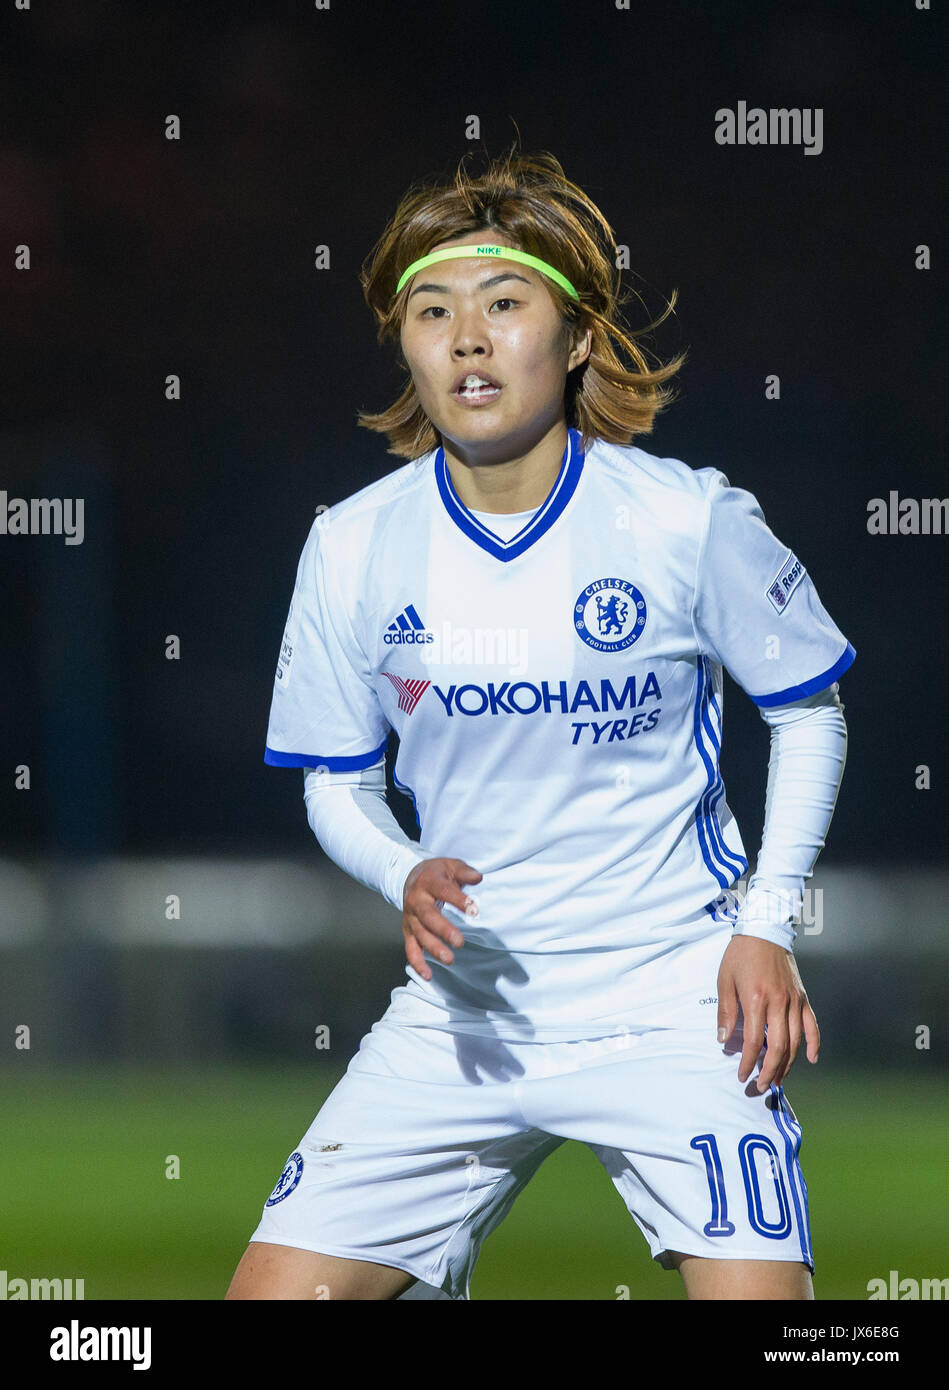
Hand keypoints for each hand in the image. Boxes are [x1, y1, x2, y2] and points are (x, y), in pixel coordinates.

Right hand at [402, 858, 481, 981]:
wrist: (409, 877)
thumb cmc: (436, 873)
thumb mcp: (451, 865)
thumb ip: (464, 871)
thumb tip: (478, 877)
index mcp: (428, 882)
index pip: (443, 891)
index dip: (458, 900)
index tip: (474, 909)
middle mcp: (416, 900)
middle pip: (428, 916)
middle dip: (443, 930)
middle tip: (460, 942)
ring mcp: (410, 917)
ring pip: (420, 934)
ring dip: (433, 948)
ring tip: (449, 959)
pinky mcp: (408, 931)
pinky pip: (411, 949)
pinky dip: (417, 963)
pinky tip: (428, 975)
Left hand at [716, 935, 819, 1090]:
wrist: (764, 931)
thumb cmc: (740, 955)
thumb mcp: (724, 981)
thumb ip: (725, 1012)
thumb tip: (722, 1040)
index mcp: (756, 1000)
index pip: (752, 1041)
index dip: (747, 1062)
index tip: (742, 1076)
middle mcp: (779, 1003)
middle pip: (778, 1047)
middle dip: (770, 1071)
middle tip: (761, 1086)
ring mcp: (794, 1001)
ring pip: (796, 1041)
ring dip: (788, 1064)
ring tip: (778, 1079)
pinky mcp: (803, 997)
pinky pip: (812, 1025)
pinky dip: (814, 1043)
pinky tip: (811, 1059)